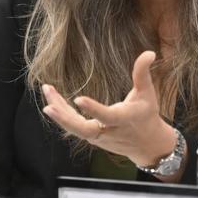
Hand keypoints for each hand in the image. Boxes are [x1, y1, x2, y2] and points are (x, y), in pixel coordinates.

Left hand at [40, 50, 175, 166]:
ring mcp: (98, 137)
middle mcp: (109, 131)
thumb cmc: (147, 114)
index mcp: (124, 119)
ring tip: (47, 90)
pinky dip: (62, 114)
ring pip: (75, 128)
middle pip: (84, 130)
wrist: (147, 144)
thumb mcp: (148, 93)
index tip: (78, 99)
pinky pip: (74, 126)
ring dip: (59, 113)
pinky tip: (52, 100)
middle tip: (48, 108)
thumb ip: (143, 73)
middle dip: (66, 120)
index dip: (93, 109)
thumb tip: (149, 52)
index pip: (107, 116)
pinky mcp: (92, 137)